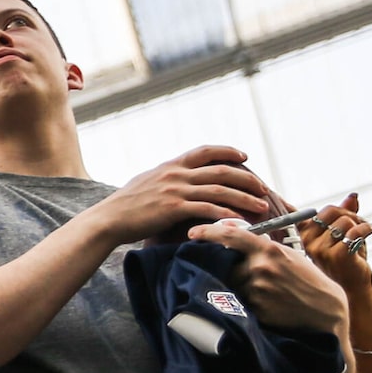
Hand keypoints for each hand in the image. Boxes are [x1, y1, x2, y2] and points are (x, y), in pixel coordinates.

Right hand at [85, 145, 276, 246]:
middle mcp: (176, 174)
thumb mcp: (146, 182)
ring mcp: (176, 190)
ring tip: (262, 206)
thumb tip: (178, 179)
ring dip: (245, 198)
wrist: (108, 219)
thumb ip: (166, 178)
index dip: (228, 151)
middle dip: (247, 179)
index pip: (205, 151)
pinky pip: (208, 209)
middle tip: (263, 188)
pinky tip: (240, 222)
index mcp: (171, 165)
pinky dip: (227, 215)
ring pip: (220, 190)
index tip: (244, 156)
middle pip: (222, 170)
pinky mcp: (174, 209)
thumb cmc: (124, 205)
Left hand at [188, 218, 349, 337]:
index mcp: (268, 250)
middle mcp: (259, 268)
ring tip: (261, 290)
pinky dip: (244, 301)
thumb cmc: (307, 279)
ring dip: (236, 286)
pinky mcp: (255, 310)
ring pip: (230, 284)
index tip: (192, 233)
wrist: (326, 311)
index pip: (229, 236)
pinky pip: (239, 302)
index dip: (207, 232)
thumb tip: (227, 229)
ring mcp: (256, 290)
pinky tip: (264, 302)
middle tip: (239, 272)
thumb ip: (259, 244)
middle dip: (226, 267)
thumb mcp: (287, 255)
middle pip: (225, 264)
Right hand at [296, 194, 371, 296]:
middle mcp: (307, 242)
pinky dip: (366, 229)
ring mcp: (320, 249)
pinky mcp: (336, 254)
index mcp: (304, 236)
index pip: (299, 215)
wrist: (353, 288)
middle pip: (330, 210)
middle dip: (349, 214)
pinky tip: (368, 232)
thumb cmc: (346, 262)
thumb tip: (353, 196)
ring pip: (345, 221)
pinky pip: (354, 231)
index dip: (286, 205)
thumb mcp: (343, 234)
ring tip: (362, 233)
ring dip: (360, 224)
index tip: (279, 200)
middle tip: (358, 223)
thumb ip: (345, 214)